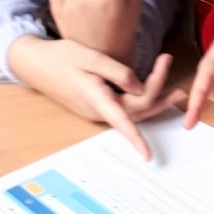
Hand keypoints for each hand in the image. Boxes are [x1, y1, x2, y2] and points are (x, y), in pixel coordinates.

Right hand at [9, 36, 185, 159]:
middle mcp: (98, 110)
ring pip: (133, 110)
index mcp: (95, 98)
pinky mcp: (99, 106)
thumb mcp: (90, 57)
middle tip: (168, 60)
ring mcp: (98, 110)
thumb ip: (117, 71)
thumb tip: (140, 87)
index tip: (147, 155)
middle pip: (137, 108)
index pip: (122, 120)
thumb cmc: (62, 57)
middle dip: (158, 90)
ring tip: (176, 87)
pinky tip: (153, 86)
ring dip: (155, 98)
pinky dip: (143, 99)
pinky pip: (126, 108)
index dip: (136, 139)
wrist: (37, 64)